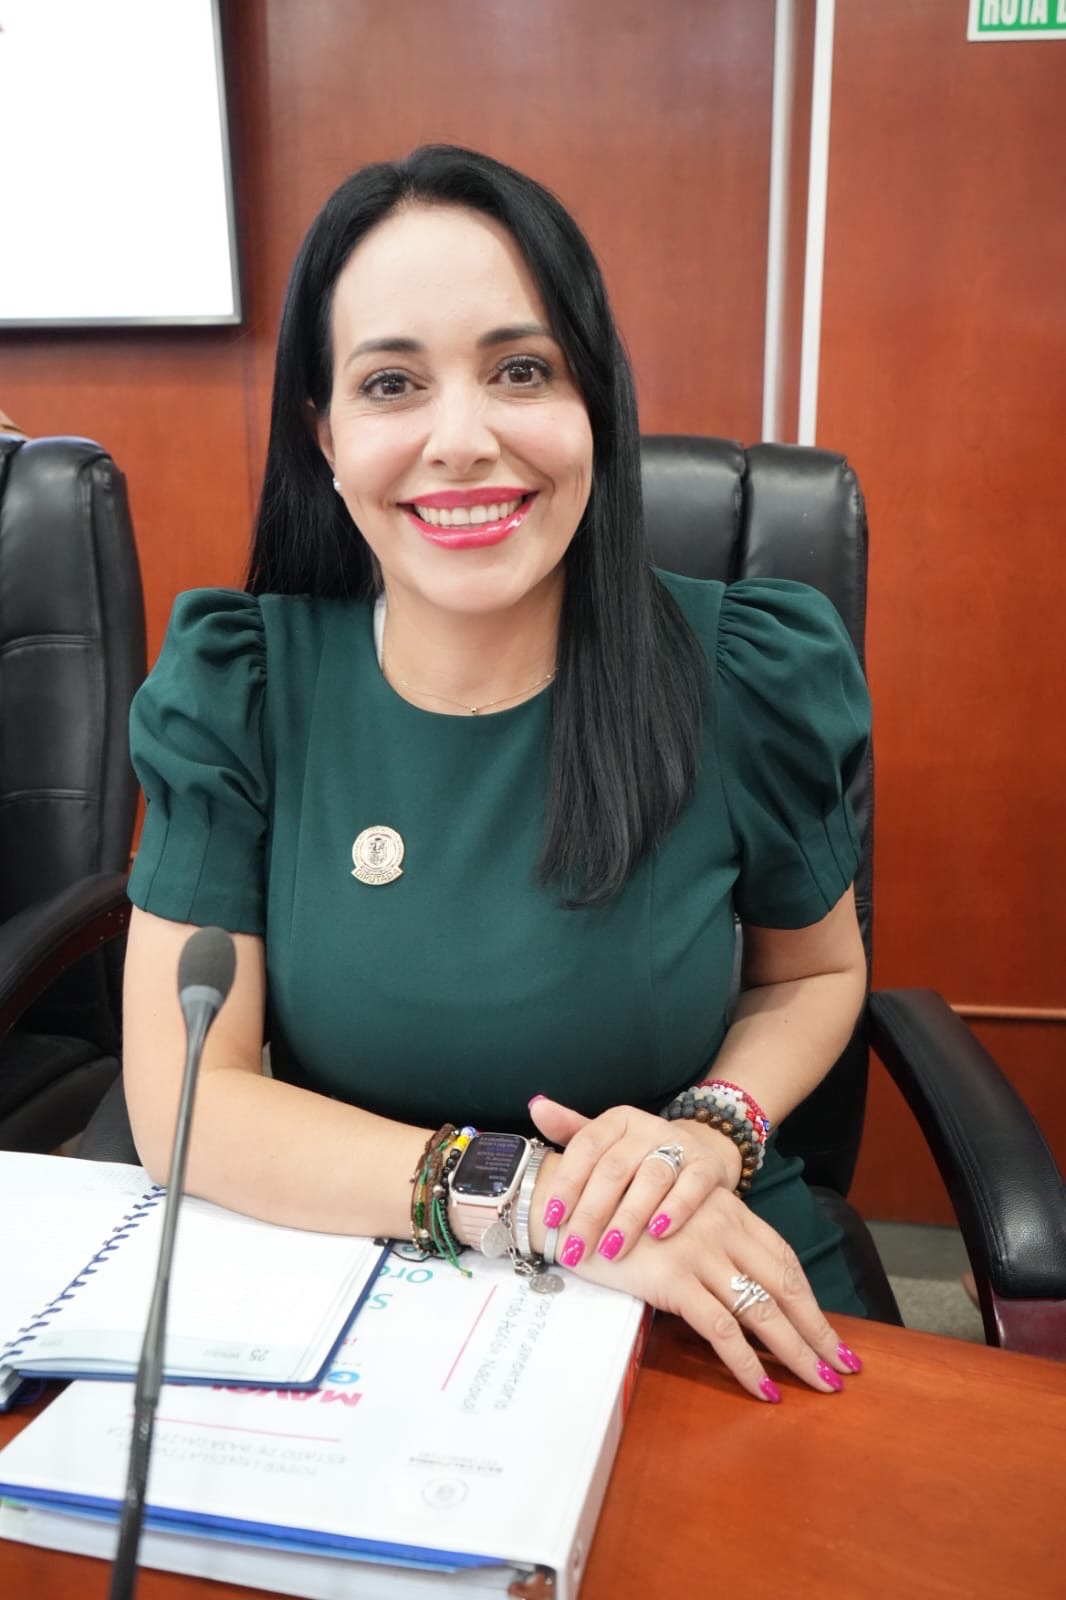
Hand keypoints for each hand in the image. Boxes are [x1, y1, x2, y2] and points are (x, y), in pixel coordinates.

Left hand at [528, 1095, 742, 1265]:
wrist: (698, 1156)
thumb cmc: (638, 1158)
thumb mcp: (605, 1143)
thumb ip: (570, 1129)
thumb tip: (536, 1106)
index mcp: (618, 1120)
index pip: (586, 1147)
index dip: (567, 1182)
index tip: (551, 1218)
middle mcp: (648, 1127)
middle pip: (614, 1169)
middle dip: (591, 1212)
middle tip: (575, 1248)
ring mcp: (680, 1145)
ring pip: (651, 1179)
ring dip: (629, 1217)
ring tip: (610, 1250)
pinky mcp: (707, 1166)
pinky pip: (692, 1185)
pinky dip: (676, 1208)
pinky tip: (658, 1233)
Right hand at [572, 1186, 863, 1402]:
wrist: (569, 1198)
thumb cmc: (615, 1210)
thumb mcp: (669, 1214)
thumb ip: (703, 1241)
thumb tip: (728, 1279)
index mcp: (725, 1210)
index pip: (783, 1258)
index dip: (810, 1297)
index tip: (830, 1330)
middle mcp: (721, 1228)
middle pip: (784, 1286)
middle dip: (817, 1330)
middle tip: (843, 1367)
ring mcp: (700, 1253)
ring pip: (762, 1311)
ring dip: (796, 1352)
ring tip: (819, 1384)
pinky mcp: (674, 1280)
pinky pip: (722, 1332)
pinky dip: (747, 1365)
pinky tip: (764, 1390)